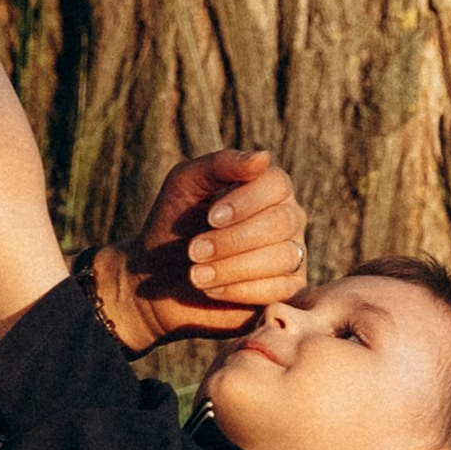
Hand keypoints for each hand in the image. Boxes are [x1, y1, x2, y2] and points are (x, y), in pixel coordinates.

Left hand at [107, 148, 309, 344]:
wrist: (158, 278)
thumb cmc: (174, 223)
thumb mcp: (186, 184)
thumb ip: (221, 165)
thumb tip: (263, 158)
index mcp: (268, 188)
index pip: (277, 184)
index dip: (245, 202)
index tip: (210, 218)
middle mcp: (288, 219)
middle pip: (280, 223)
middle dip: (232, 240)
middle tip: (193, 251)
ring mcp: (292, 255)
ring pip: (282, 258)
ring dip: (232, 267)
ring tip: (196, 274)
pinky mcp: (287, 291)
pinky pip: (279, 290)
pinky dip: (240, 290)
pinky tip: (212, 290)